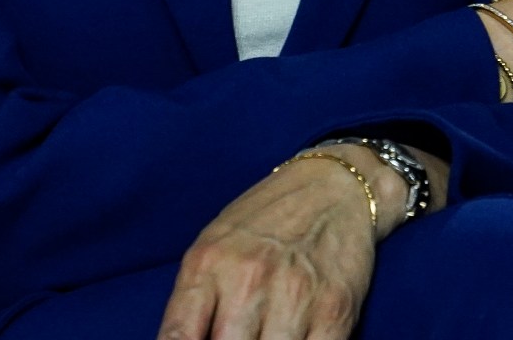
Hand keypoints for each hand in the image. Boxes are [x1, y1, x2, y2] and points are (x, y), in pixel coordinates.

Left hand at [157, 143, 427, 339]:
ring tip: (262, 336)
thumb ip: (194, 299)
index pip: (178, 336)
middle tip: (234, 336)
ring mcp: (293, 298)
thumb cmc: (264, 220)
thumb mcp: (213, 245)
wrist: (332, 187)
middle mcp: (248, 280)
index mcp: (208, 264)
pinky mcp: (334, 314)